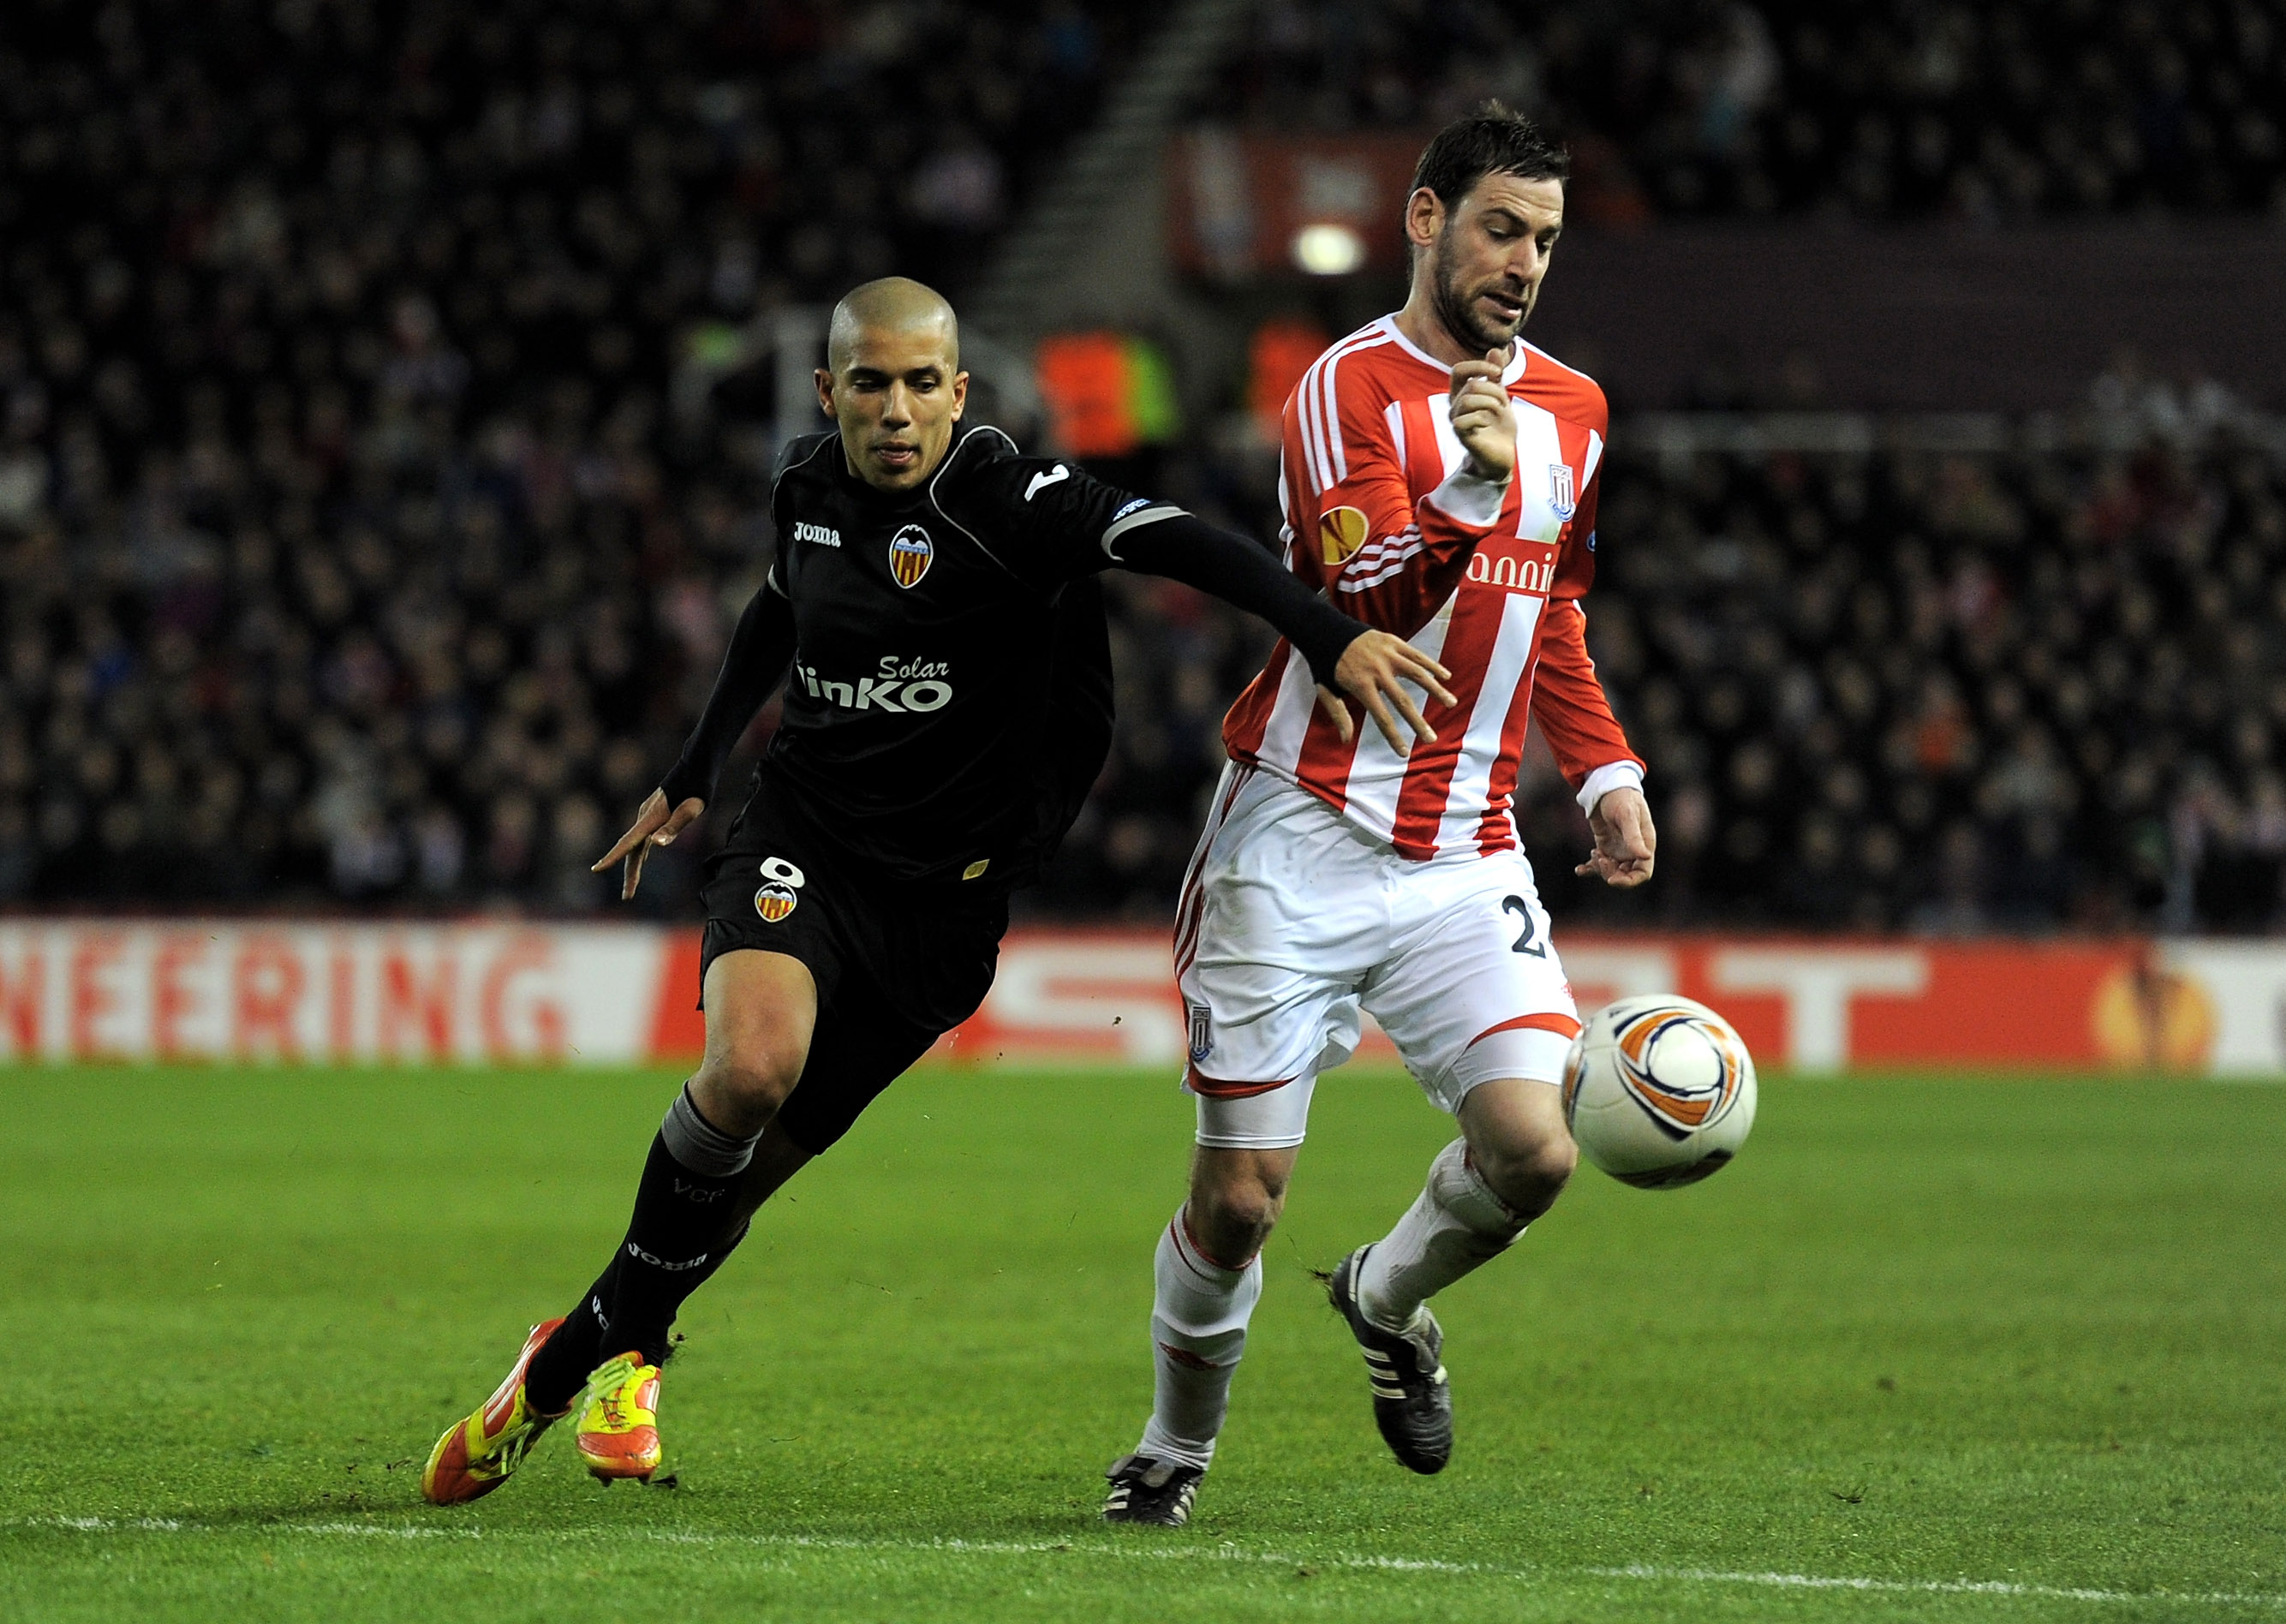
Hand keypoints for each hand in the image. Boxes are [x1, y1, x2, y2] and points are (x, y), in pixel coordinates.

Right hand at [593, 788, 706, 900]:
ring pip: (635, 845)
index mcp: (651, 818)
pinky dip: (638, 853)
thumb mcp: (691, 810)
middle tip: (627, 896)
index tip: (597, 869)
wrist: (697, 765)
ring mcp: (647, 815)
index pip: (628, 842)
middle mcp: (645, 817)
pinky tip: (638, 862)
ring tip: (631, 889)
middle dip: (629, 874)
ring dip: (632, 866)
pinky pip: (641, 839)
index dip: (613, 857)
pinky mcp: (653, 814)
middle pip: (631, 849)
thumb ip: (674, 827)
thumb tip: (656, 844)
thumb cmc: (697, 788)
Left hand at [1315, 631, 1456, 752]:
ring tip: (1451, 703)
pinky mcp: (1393, 642)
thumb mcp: (1326, 691)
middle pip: (1402, 700)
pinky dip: (1432, 665)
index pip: (1381, 716)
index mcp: (1360, 685)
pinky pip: (1416, 655)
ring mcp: (1387, 654)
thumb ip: (1338, 715)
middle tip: (1431, 739)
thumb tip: (1346, 741)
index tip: (1404, 753)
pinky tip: (1445, 677)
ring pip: (1417, 674)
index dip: (1393, 736)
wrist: (1326, 630)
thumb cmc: (1326, 665)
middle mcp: (1377, 670)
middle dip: (1418, 722)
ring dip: (1436, 690)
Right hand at [1449, 349, 1514, 481]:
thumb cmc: (1499, 426)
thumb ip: (1496, 375)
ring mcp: (1456, 421)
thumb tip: (1495, 349)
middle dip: (1494, 390)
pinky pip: (1467, 419)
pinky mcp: (1461, 435)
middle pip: (1471, 385)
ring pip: (1469, 399)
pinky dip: (1483, 418)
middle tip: (1504, 402)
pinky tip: (1488, 425)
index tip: (1498, 374)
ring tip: (1500, 412)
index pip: (1458, 370)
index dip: (1478, 366)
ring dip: (1491, 403)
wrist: (1502, 455)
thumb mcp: (1501, 395)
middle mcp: (1455, 406)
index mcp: (1462, 394)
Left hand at [1576, 784, 1654, 887]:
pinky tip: (1579, 869)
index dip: (1630, 881)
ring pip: (1611, 871)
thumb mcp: (1627, 815)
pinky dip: (1589, 869)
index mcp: (1645, 844)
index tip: (1612, 879)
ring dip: (1600, 869)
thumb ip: (1634, 836)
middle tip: (1600, 859)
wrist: (1606, 785)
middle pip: (1626, 875)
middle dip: (1611, 873)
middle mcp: (1633, 850)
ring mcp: (1619, 849)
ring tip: (1594, 853)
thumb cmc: (1621, 797)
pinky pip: (1598, 864)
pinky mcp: (1605, 846)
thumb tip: (1644, 855)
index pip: (1643, 872)